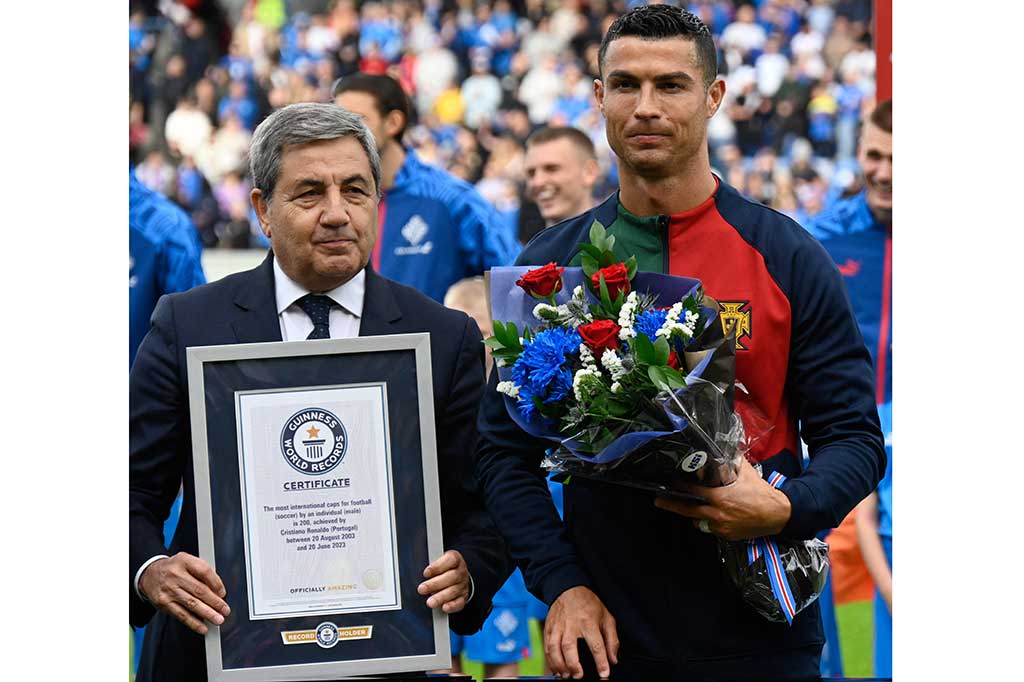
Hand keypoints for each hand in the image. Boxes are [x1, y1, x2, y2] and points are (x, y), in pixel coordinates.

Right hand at [138, 552, 229, 634]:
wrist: (149, 575)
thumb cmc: (173, 569)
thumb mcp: (187, 562)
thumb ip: (202, 572)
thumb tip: (218, 591)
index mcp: (184, 561)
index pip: (204, 571)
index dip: (216, 583)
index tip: (223, 593)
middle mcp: (175, 575)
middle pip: (199, 590)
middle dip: (215, 602)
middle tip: (225, 610)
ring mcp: (169, 590)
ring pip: (191, 604)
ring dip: (207, 614)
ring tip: (218, 619)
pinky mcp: (164, 603)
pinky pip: (181, 615)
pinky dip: (193, 623)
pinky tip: (202, 627)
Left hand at [417, 550, 469, 613]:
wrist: (458, 577)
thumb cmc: (444, 568)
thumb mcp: (438, 560)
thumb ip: (429, 564)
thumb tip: (415, 570)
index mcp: (455, 559)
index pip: (450, 560)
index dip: (438, 566)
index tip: (425, 573)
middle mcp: (461, 572)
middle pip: (452, 577)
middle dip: (435, 584)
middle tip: (422, 589)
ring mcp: (463, 585)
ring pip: (454, 590)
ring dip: (441, 597)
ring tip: (429, 602)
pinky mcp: (463, 597)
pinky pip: (459, 602)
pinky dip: (452, 605)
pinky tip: (444, 607)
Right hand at [545, 586, 617, 678]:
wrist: (568, 588)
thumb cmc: (588, 604)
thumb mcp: (606, 617)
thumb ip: (612, 639)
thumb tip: (613, 659)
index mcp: (589, 621)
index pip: (596, 645)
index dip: (601, 662)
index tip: (604, 674)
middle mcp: (571, 624)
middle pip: (569, 647)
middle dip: (573, 665)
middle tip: (579, 676)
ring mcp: (557, 626)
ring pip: (554, 648)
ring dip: (559, 664)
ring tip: (566, 675)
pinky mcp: (548, 628)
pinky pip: (546, 646)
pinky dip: (550, 660)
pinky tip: (556, 669)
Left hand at [655, 459, 791, 539]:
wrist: (777, 514)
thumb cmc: (761, 493)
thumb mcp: (744, 473)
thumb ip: (730, 462)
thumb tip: (722, 449)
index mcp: (720, 498)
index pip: (692, 492)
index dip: (680, 487)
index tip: (671, 483)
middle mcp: (717, 514)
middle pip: (687, 510)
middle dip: (671, 505)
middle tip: (658, 501)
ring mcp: (721, 527)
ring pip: (699, 521)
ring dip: (694, 514)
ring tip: (690, 506)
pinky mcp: (726, 535)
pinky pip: (711, 528)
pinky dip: (709, 521)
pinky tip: (712, 514)